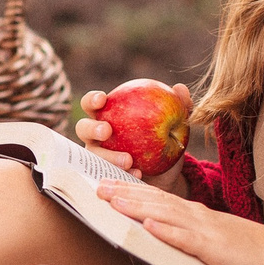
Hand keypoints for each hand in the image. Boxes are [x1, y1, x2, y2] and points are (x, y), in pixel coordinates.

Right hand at [75, 83, 192, 196]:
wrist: (167, 174)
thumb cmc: (166, 142)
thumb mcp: (176, 125)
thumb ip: (179, 106)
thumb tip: (180, 88)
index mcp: (108, 116)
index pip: (92, 104)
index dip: (92, 100)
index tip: (103, 99)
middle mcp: (97, 136)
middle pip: (83, 128)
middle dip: (92, 128)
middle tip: (107, 131)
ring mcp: (99, 158)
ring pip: (93, 155)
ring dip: (108, 156)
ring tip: (128, 160)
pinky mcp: (106, 176)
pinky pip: (109, 175)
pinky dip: (122, 174)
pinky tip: (138, 174)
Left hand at [96, 178, 263, 264]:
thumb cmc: (250, 253)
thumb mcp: (213, 241)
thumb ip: (189, 236)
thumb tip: (163, 235)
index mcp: (197, 215)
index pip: (158, 198)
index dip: (131, 190)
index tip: (106, 185)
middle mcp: (197, 217)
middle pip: (155, 201)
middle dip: (123, 192)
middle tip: (94, 186)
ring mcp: (206, 231)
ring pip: (165, 214)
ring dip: (136, 205)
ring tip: (111, 200)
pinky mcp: (215, 249)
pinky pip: (187, 239)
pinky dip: (167, 231)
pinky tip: (148, 226)